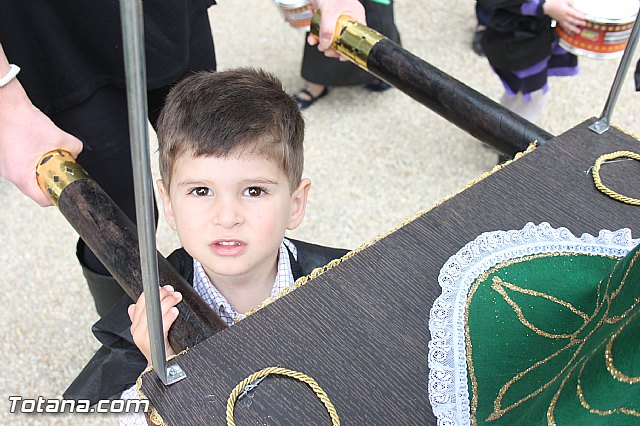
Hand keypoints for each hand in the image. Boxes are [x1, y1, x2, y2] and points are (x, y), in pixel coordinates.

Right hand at [0, 52, 82, 205]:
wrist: (5, 104)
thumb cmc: (22, 120)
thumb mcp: (58, 137)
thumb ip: (73, 148)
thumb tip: (76, 153)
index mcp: (21, 176)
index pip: (43, 200)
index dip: (58, 196)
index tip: (66, 190)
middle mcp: (10, 174)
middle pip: (36, 188)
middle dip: (51, 181)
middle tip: (60, 173)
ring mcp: (6, 165)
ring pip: (28, 176)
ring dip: (41, 170)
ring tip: (49, 159)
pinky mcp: (5, 156)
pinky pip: (22, 165)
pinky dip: (32, 161)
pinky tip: (38, 149)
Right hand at [128, 285, 181, 363]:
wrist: (165, 369)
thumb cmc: (162, 348)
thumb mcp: (153, 331)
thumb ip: (143, 319)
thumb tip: (132, 306)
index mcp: (136, 327)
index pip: (139, 305)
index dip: (150, 294)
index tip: (162, 288)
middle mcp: (137, 333)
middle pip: (146, 308)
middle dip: (160, 296)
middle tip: (172, 291)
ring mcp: (144, 340)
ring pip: (152, 315)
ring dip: (166, 304)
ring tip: (176, 298)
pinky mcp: (154, 346)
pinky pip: (160, 327)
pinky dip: (168, 317)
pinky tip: (175, 311)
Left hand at [307, 0, 365, 58]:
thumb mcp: (330, 12)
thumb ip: (327, 30)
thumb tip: (325, 45)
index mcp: (355, 16)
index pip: (357, 37)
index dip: (350, 48)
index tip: (342, 56)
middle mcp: (348, 17)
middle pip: (344, 38)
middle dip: (334, 47)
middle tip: (328, 52)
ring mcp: (337, 18)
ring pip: (332, 36)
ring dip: (324, 43)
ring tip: (318, 46)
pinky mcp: (326, 17)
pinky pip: (323, 30)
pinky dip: (317, 35)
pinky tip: (312, 38)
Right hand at [543, 0, 585, 34]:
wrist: (547, 7)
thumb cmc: (556, 2)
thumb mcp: (565, 0)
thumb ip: (572, 4)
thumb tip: (577, 9)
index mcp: (566, 10)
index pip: (574, 14)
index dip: (579, 16)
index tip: (584, 18)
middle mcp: (564, 16)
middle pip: (572, 20)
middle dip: (578, 23)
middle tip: (584, 24)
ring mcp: (561, 20)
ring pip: (568, 25)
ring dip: (573, 29)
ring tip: (578, 31)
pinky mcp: (560, 22)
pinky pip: (564, 27)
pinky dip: (567, 31)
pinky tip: (570, 33)